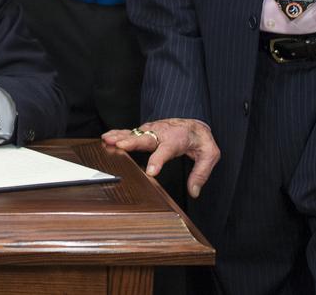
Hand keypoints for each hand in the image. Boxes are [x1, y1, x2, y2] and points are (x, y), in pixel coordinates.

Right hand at [102, 118, 220, 197]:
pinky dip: (117, 134)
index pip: (166, 151)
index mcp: (177, 140)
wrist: (194, 123)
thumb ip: (201, 173)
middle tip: (120, 146)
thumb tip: (194, 192)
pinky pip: (130, 132)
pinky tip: (106, 137)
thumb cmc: (200, 140)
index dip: (158, 161)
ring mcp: (152, 131)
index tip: (151, 172)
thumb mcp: (209, 155)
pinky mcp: (145, 131)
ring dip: (121, 137)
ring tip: (108, 140)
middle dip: (132, 142)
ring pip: (135, 134)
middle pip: (146, 138)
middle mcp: (161, 133)